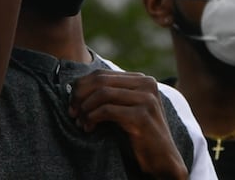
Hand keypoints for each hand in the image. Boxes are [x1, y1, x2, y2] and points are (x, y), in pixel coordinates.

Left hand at [69, 70, 187, 179]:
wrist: (162, 160)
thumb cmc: (139, 136)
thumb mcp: (124, 109)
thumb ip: (110, 95)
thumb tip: (75, 86)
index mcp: (142, 80)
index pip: (101, 74)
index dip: (81, 86)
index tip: (71, 103)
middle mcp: (146, 85)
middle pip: (100, 80)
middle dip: (80, 96)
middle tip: (71, 112)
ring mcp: (146, 99)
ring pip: (102, 94)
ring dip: (85, 108)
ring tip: (80, 122)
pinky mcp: (142, 116)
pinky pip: (107, 110)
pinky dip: (92, 118)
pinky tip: (89, 128)